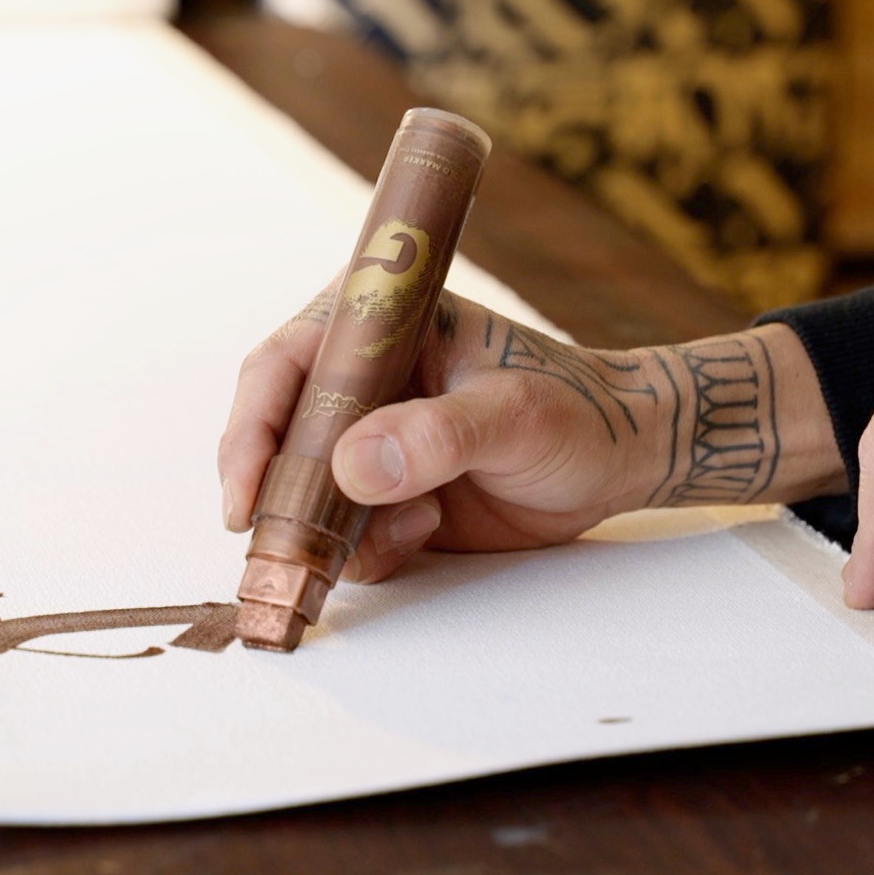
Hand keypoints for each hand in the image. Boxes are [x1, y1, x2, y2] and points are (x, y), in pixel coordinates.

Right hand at [219, 287, 843, 583]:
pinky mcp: (390, 498)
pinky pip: (345, 534)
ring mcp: (373, 442)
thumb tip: (355, 465)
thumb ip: (437, 435)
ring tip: (406, 530)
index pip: (288, 363)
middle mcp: (365, 381)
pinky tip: (429, 532)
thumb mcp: (516, 414)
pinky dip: (367, 549)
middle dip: (274, 494)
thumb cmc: (578, 411)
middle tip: (281, 545)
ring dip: (326, 528)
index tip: (247, 490)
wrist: (627, 459)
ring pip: (303, 494)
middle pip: (278, 436)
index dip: (254, 425)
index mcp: (383, 325)